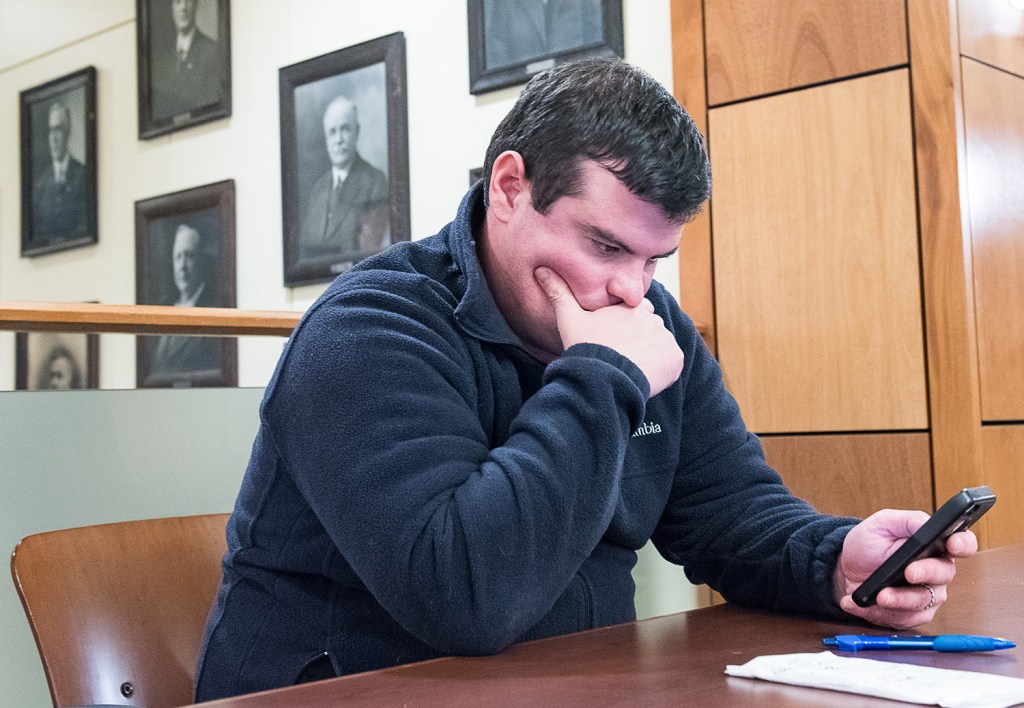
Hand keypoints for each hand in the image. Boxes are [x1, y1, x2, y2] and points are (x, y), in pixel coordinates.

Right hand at [535, 266, 683, 396]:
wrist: (602, 380)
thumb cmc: (585, 348)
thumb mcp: (569, 319)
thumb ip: (559, 293)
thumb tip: (542, 269)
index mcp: (632, 307)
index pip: (636, 313)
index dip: (627, 328)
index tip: (615, 342)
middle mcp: (653, 318)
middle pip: (650, 330)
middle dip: (640, 342)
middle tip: (622, 358)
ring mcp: (666, 339)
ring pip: (660, 347)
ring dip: (651, 357)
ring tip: (630, 370)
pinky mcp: (675, 359)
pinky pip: (672, 364)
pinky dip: (663, 371)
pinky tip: (644, 377)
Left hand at [834, 509, 978, 627]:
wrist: (846, 570)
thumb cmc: (867, 545)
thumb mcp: (882, 524)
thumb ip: (907, 521)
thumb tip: (926, 523)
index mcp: (935, 545)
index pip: (962, 543)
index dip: (963, 544)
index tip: (952, 544)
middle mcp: (937, 571)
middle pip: (944, 574)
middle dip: (926, 572)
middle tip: (908, 572)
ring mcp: (928, 594)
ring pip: (924, 600)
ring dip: (900, 598)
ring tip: (880, 595)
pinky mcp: (914, 614)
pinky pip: (907, 617)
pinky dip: (885, 611)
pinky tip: (869, 603)